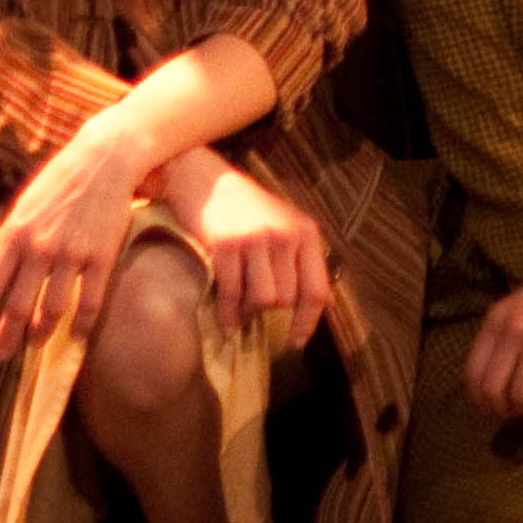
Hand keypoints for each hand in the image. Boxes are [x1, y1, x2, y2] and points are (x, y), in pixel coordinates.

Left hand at [0, 133, 149, 359]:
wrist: (104, 159)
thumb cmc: (58, 182)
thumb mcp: (21, 208)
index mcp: (14, 235)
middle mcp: (39, 247)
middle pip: (16, 305)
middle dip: (5, 336)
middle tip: (0, 355)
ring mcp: (71, 253)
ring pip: (51, 309)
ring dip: (40, 333)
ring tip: (34, 343)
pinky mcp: (102, 256)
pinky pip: (90, 301)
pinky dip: (82, 324)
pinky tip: (77, 335)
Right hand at [166, 156, 330, 336]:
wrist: (204, 180)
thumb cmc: (246, 208)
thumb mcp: (283, 225)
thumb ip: (296, 259)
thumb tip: (301, 309)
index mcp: (305, 232)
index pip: (317, 290)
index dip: (308, 321)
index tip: (297, 341)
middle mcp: (285, 235)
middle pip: (287, 300)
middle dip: (272, 314)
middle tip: (257, 312)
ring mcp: (255, 240)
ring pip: (263, 300)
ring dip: (250, 313)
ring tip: (243, 310)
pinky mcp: (226, 245)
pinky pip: (232, 294)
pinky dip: (229, 314)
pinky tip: (227, 322)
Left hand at [465, 246, 522, 422]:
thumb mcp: (520, 304)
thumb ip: (504, 333)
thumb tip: (495, 378)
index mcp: (496, 319)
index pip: (473, 372)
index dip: (479, 398)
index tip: (492, 408)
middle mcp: (513, 330)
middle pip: (493, 389)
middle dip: (502, 410)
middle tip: (516, 413)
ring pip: (521, 396)